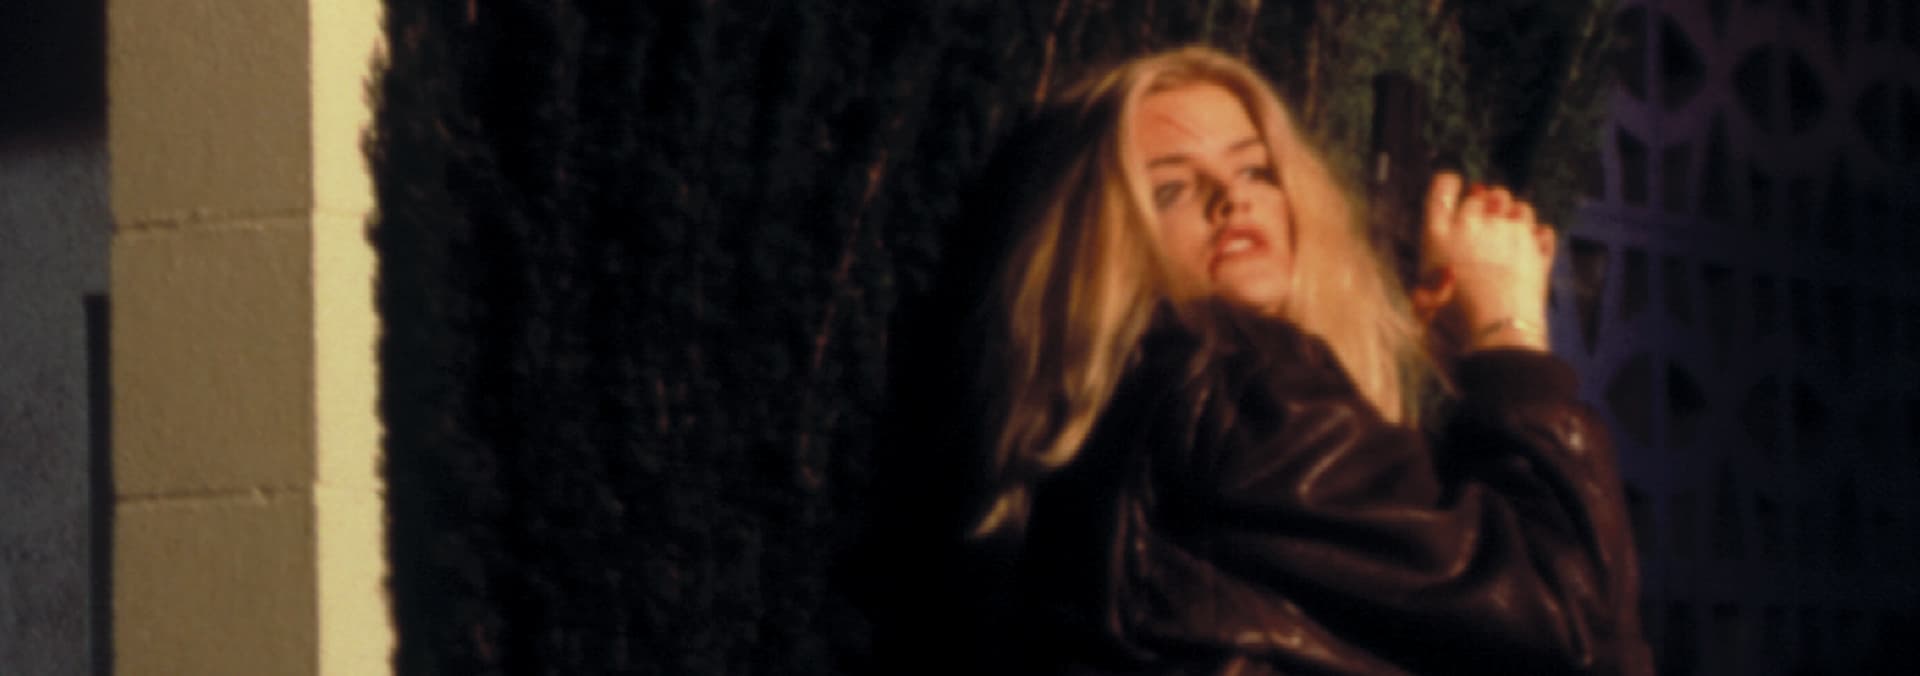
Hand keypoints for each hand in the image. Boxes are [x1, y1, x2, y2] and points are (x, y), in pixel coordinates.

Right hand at [1414, 172, 1554, 354]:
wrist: (1497, 336)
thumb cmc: (1453, 324)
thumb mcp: (1423, 306)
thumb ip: (1426, 286)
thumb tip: (1441, 273)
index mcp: (1438, 235)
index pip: (1442, 188)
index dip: (1448, 185)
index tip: (1452, 188)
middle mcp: (1474, 225)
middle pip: (1482, 193)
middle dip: (1483, 202)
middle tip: (1482, 221)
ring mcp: (1510, 233)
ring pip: (1516, 205)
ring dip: (1512, 214)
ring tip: (1506, 233)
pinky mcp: (1537, 250)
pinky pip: (1541, 230)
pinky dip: (1537, 236)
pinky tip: (1530, 247)